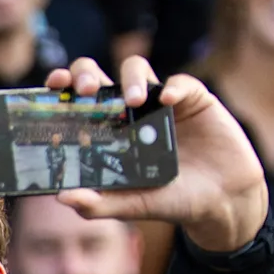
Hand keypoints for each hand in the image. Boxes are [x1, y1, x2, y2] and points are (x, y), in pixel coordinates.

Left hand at [41, 56, 270, 250]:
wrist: (220, 202)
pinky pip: (180, 83)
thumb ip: (99, 203)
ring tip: (132, 101)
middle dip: (87, 74)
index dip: (64, 85)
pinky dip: (173, 87)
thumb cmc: (172, 200)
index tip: (53, 83)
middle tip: (86, 90)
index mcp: (108, 130)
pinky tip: (168, 101)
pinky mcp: (194, 99)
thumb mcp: (133, 205)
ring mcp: (160, 101)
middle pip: (100, 75)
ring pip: (136, 69)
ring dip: (129, 79)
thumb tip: (61, 196)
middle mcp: (129, 110)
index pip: (78, 100)